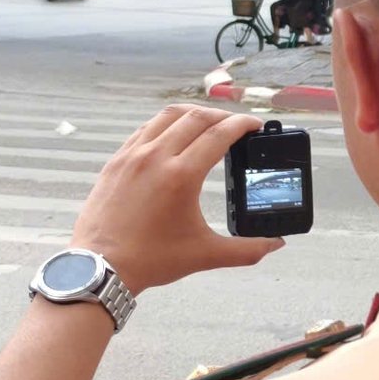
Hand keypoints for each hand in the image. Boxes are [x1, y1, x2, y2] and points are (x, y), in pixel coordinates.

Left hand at [71, 106, 283, 291]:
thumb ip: (247, 249)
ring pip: (168, 116)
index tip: (256, 126)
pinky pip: (145, 129)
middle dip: (223, 115)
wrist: (101, 266)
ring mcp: (132, 156)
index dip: (243, 124)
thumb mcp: (206, 255)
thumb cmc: (151, 260)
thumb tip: (277, 244)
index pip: (220, 134)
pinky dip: (166, 124)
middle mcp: (156, 157)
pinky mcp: (116, 161)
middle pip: (197, 117)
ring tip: (208, 121)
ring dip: (193, 113)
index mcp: (182, 176)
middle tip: (237, 124)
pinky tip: (173, 134)